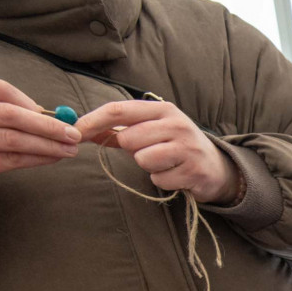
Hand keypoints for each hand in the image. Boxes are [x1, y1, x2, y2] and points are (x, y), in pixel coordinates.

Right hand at [0, 77, 80, 195]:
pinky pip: (8, 161)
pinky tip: (52, 158)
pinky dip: (35, 159)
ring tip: (70, 148)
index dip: (29, 101)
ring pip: (11, 140)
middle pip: (7, 114)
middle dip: (46, 125)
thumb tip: (44, 113)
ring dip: (47, 144)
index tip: (54, 113)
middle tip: (73, 133)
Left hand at [76, 99, 239, 204]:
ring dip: (148, 166)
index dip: (93, 121)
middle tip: (149, 151)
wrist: (216, 168)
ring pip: (143, 159)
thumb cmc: (177, 147)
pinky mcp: (193, 170)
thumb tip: (82, 129)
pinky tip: (175, 174)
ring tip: (165, 163)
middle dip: (131, 150)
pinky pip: (158, 179)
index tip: (75, 131)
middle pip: (129, 138)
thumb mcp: (152, 130)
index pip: (119, 110)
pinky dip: (162, 180)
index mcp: (163, 109)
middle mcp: (176, 124)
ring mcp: (187, 147)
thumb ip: (119, 129)